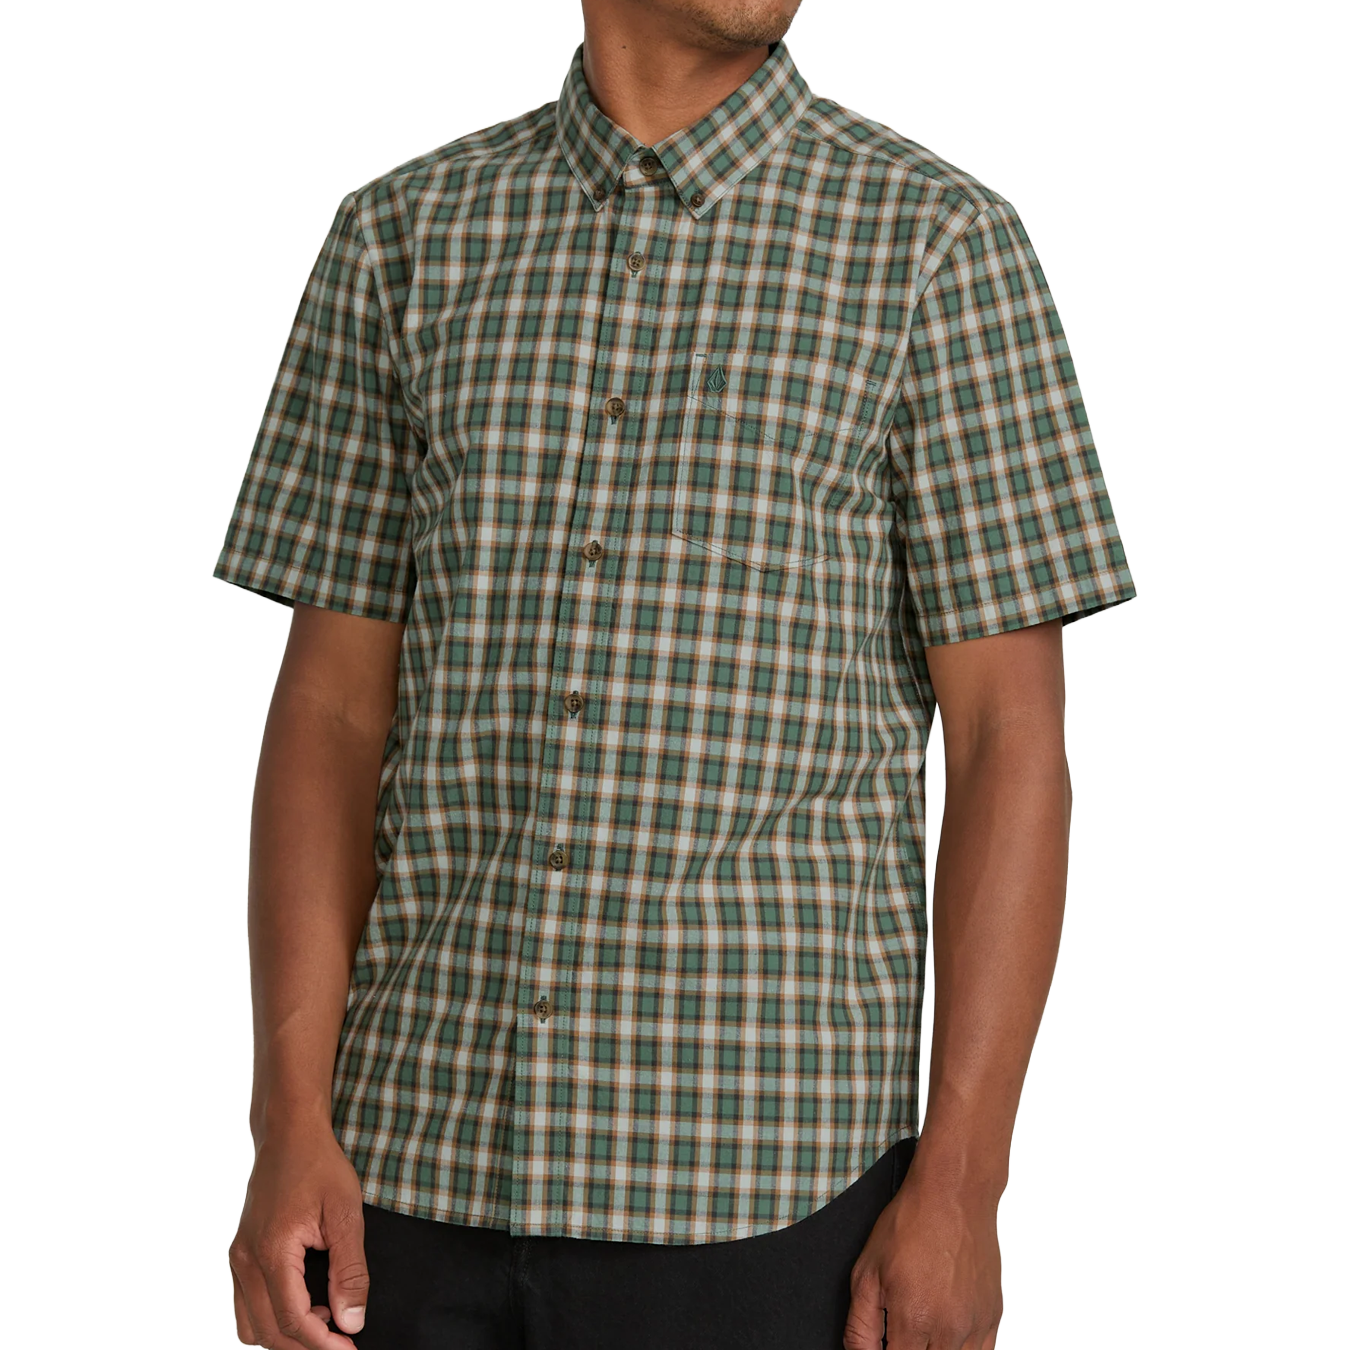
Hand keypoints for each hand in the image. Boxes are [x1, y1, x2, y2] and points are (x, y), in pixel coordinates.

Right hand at [228, 1121, 369, 1348]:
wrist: (289, 1135)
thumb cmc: (319, 1166)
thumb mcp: (347, 1214)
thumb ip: (349, 1271)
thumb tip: (351, 1320)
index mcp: (272, 1252)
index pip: (292, 1321)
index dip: (323, 1343)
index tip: (350, 1348)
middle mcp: (246, 1260)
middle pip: (268, 1331)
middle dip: (305, 1345)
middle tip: (342, 1342)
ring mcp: (238, 1258)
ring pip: (251, 1325)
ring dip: (285, 1335)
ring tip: (324, 1323)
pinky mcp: (240, 1254)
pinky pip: (247, 1305)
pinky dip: (271, 1317)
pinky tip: (304, 1305)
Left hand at [844, 1164, 1002, 1349]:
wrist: (953, 1195)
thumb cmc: (911, 1224)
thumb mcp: (866, 1272)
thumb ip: (860, 1327)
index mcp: (913, 1320)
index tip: (884, 1344)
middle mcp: (949, 1330)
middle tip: (898, 1334)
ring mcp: (975, 1326)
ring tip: (920, 1331)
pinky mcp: (993, 1318)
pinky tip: (944, 1335)